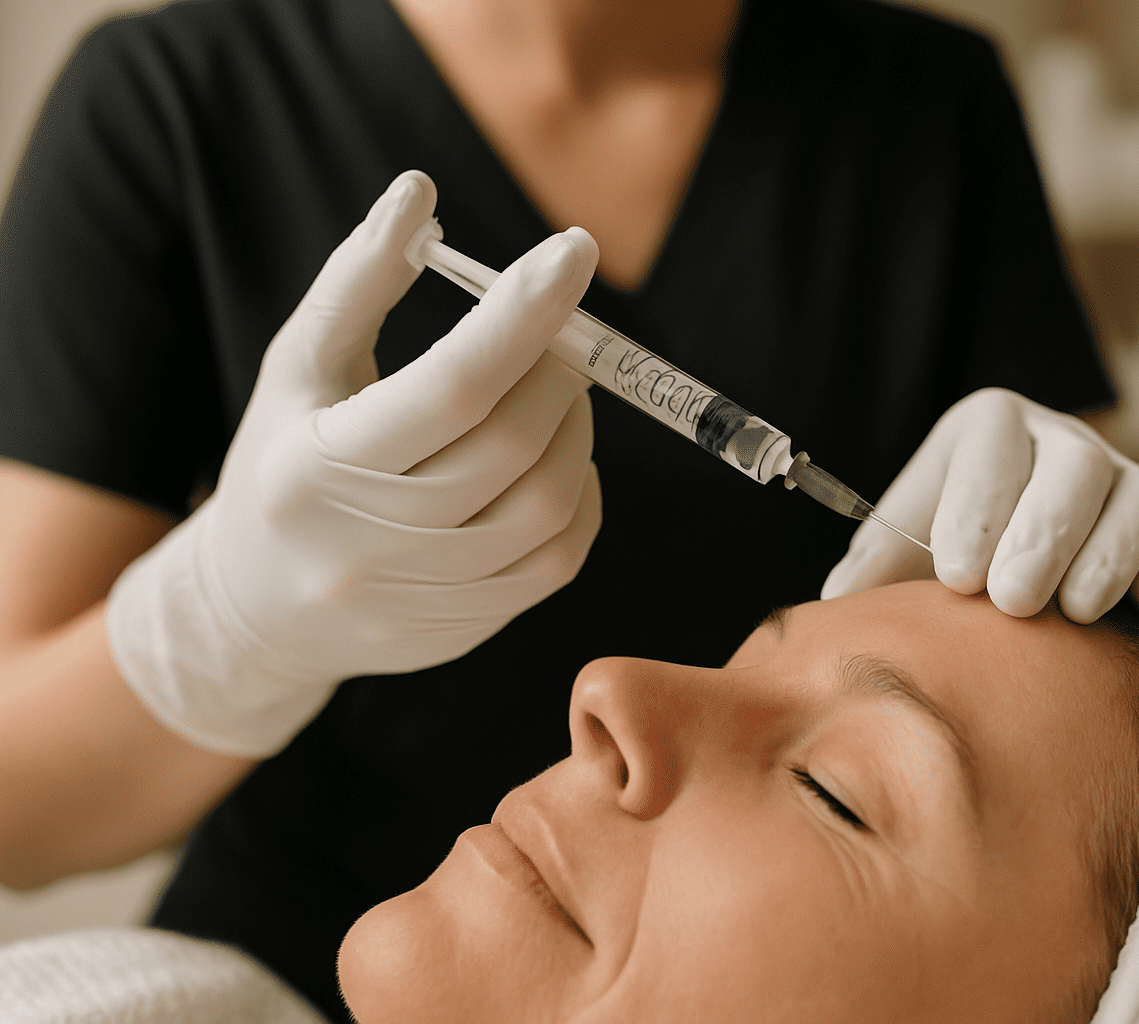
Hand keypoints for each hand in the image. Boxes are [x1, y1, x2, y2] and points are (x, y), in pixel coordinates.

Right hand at [106, 171, 602, 756]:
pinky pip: (561, 556)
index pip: (451, 386)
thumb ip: (357, 279)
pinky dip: (580, 492)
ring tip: (558, 390)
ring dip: (577, 428)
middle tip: (565, 333)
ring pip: (549, 504)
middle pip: (512, 445)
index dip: (523, 314)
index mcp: (319, 468)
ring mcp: (424, 597)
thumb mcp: (297, 367)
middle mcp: (371, 543)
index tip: (573, 250)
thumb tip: (420, 191)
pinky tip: (555, 458)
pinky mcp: (468, 630)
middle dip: (559, 369)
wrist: (258, 610)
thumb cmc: (284, 462)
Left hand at [821, 388, 1138, 620]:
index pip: (995, 438)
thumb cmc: (945, 558)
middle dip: (1046, 535)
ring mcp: (1124, 483)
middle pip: (1077, 465)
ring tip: (1072, 613)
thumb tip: (837, 602)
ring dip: (1110, 555)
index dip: (981, 503)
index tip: (957, 576)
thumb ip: (871, 568)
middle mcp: (1062, 443)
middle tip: (1012, 601)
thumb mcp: (898, 549)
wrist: (1006, 577)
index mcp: (988, 428)